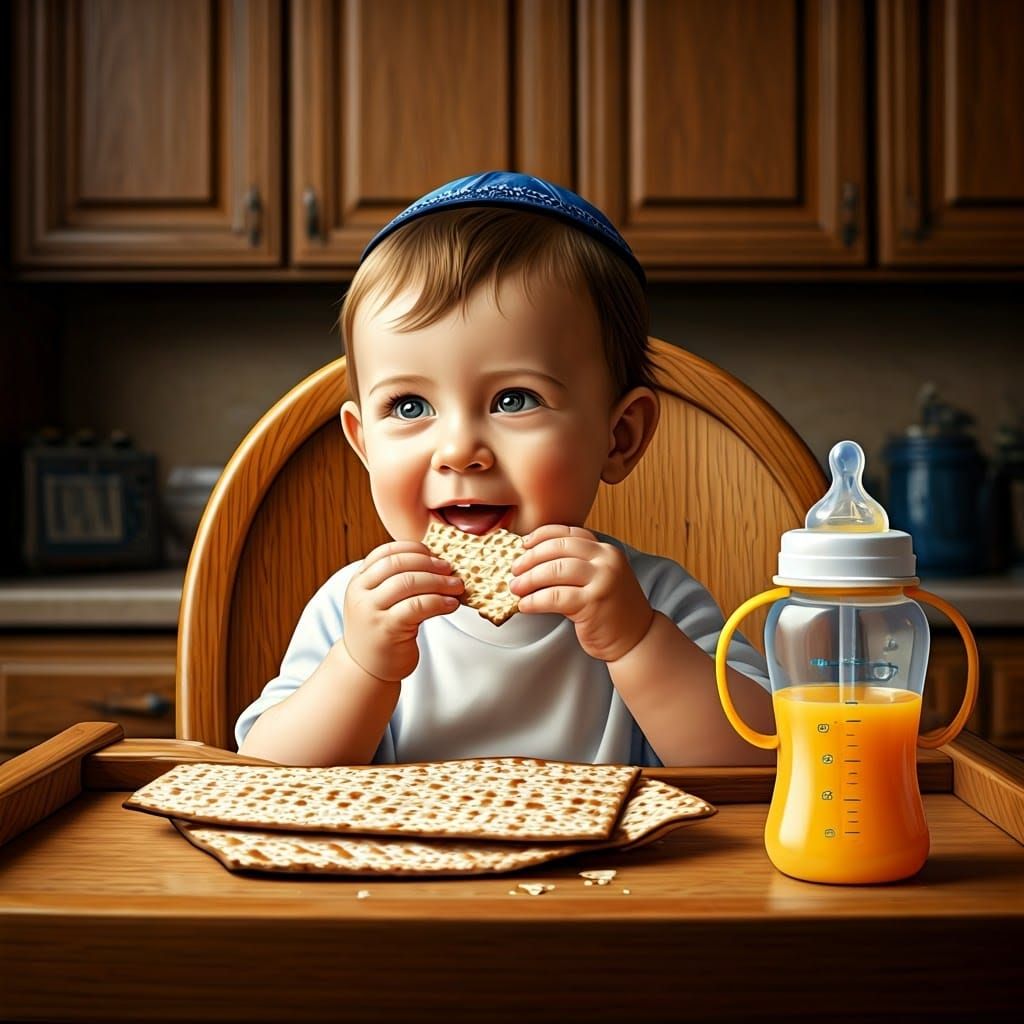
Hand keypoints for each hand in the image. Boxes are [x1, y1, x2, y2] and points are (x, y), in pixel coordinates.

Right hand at [342, 540, 462, 681]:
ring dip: (438, 582)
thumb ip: (396, 580)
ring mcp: (371, 611)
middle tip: (449, 569)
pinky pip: (417, 606)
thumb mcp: (379, 600)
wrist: (366, 668)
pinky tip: (451, 604)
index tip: (433, 553)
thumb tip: (436, 560)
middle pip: (398, 564)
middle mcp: (361, 593)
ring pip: (408, 583)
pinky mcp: (387, 629)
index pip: (386, 552)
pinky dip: (438, 601)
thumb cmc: (381, 630)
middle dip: (429, 563)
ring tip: (456, 586)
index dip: (413, 549)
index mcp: (359, 580)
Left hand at [509, 525, 654, 662]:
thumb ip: (577, 564)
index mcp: (606, 550)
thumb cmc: (611, 609)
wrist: (637, 638)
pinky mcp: (594, 603)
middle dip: (531, 558)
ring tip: (516, 587)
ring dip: (529, 579)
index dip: (543, 536)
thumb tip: (534, 558)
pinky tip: (525, 605)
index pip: (569, 533)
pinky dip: (535, 600)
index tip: (524, 543)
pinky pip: (555, 597)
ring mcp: (602, 581)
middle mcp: (606, 561)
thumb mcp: (600, 577)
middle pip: (559, 549)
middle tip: (515, 569)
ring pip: (555, 570)